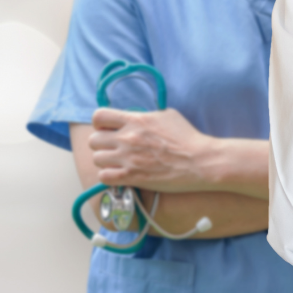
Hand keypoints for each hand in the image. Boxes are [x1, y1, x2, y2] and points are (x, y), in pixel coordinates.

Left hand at [88, 108, 217, 191]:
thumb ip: (146, 115)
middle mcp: (127, 138)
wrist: (199, 161)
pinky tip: (119, 175)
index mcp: (135, 120)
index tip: (107, 129)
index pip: (99, 116)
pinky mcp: (132, 177)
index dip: (100, 123)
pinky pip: (103, 177)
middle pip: (93, 140)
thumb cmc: (187, 138)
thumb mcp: (167, 115)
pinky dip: (108, 176)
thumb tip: (136, 116)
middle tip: (112, 149)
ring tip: (116, 163)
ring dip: (105, 161)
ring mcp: (128, 158)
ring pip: (96, 159)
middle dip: (101, 144)